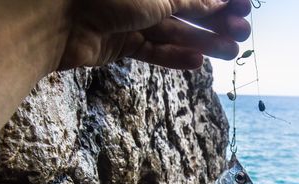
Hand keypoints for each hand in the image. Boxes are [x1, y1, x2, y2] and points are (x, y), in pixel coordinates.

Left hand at [59, 0, 251, 69]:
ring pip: (173, 32)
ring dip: (203, 42)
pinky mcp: (120, 44)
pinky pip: (153, 51)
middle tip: (243, 34)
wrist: (54, 22)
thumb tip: (219, 0)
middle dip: (215, 21)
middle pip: (186, 9)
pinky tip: (199, 62)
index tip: (244, 6)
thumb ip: (189, 0)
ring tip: (231, 53)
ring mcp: (130, 19)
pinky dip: (174, 57)